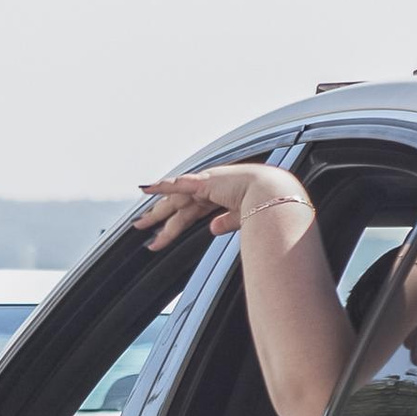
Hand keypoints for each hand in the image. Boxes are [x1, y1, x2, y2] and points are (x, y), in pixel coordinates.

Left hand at [134, 162, 308, 251]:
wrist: (277, 196)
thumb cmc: (269, 206)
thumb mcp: (243, 218)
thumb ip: (227, 222)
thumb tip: (214, 229)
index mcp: (220, 195)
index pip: (192, 210)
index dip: (176, 222)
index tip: (163, 234)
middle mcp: (211, 187)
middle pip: (178, 205)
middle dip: (159, 217)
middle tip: (141, 227)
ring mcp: (207, 183)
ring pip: (174, 200)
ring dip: (156, 212)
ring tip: (139, 224)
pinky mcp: (205, 182)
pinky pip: (179, 184)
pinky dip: (162, 185)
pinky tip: (146, 188)